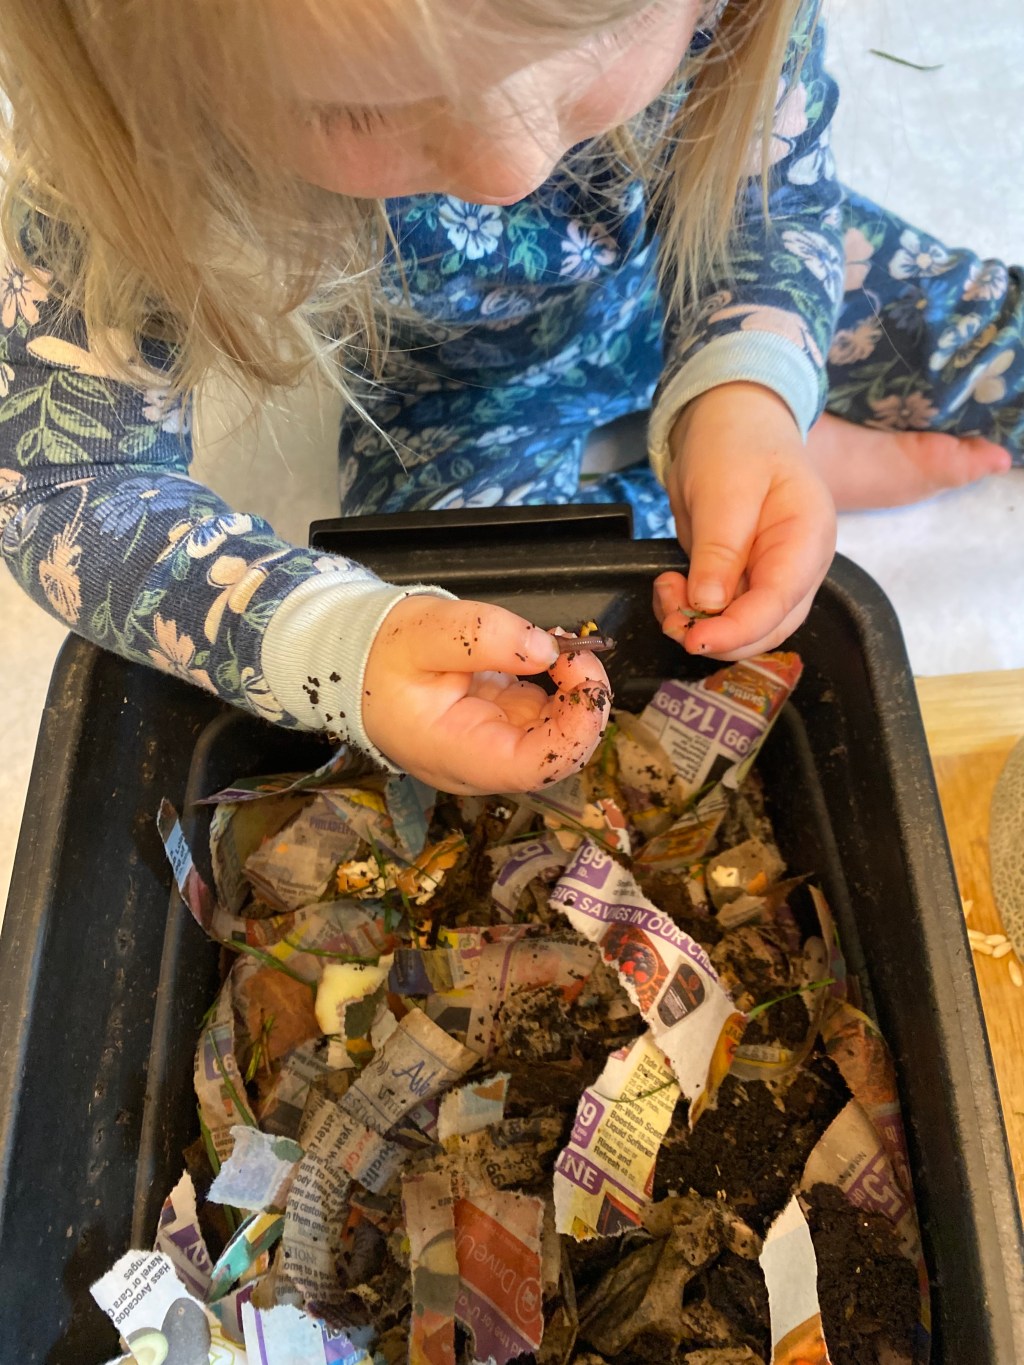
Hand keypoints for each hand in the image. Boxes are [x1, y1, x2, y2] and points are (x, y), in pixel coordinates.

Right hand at [362, 596, 611, 793]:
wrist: (355, 663)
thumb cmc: (380, 655)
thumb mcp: (422, 631)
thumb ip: (482, 636)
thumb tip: (544, 648)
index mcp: (459, 754)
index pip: (536, 766)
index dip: (576, 727)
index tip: (580, 672)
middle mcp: (484, 762)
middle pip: (559, 753)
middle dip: (582, 702)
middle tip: (573, 648)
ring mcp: (496, 746)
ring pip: (560, 734)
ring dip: (574, 691)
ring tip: (560, 644)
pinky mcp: (503, 725)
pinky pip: (547, 715)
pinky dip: (559, 685)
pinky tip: (548, 652)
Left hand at [653, 381, 836, 659]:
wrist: (731, 422)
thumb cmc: (737, 443)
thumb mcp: (725, 488)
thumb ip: (720, 549)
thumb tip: (708, 605)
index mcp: (807, 540)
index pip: (779, 604)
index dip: (737, 630)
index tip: (695, 639)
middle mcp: (797, 567)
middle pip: (765, 628)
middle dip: (716, 635)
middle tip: (669, 615)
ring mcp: (772, 576)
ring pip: (742, 628)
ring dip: (698, 625)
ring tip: (666, 590)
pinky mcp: (743, 579)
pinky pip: (721, 613)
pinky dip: (690, 612)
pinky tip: (670, 588)